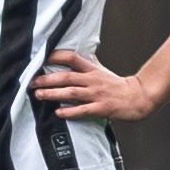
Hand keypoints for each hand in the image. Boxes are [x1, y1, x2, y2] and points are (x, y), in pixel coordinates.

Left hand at [30, 49, 158, 122]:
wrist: (137, 97)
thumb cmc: (116, 84)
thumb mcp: (101, 70)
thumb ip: (86, 64)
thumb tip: (71, 56)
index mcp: (91, 69)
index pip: (71, 58)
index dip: (55, 56)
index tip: (40, 59)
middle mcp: (92, 80)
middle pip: (66, 77)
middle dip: (47, 79)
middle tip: (32, 82)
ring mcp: (96, 94)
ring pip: (70, 93)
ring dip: (53, 94)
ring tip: (39, 95)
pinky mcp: (101, 108)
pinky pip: (82, 110)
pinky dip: (69, 112)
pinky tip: (58, 112)